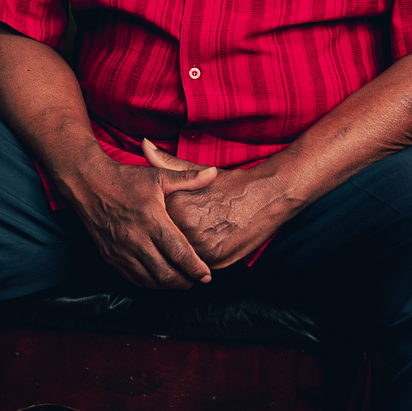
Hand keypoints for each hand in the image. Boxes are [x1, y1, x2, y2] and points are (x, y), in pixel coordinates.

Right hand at [54, 145, 218, 288]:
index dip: (196, 268)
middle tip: (197, 281)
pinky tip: (159, 279)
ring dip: (168, 285)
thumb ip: (188, 179)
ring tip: (181, 281)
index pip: (179, 253)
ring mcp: (121, 251)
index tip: (206, 275)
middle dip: (185, 282)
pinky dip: (149, 284)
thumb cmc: (125, 179)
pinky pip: (133, 279)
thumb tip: (214, 173)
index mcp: (152, 220)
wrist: (88, 184)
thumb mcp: (158, 176)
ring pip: (150, 280)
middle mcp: (136, 239)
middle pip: (167, 273)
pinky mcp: (110, 257)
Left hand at [142, 139, 293, 272]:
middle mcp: (187, 227)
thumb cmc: (231, 184)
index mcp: (177, 205)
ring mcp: (202, 246)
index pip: (154, 221)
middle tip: (187, 227)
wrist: (267, 196)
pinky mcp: (216, 260)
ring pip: (180, 256)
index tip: (162, 217)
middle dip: (168, 238)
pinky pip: (197, 265)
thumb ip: (166, 162)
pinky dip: (198, 258)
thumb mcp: (197, 170)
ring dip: (182, 251)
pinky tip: (205, 244)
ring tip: (196, 237)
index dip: (157, 220)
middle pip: (165, 241)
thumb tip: (144, 145)